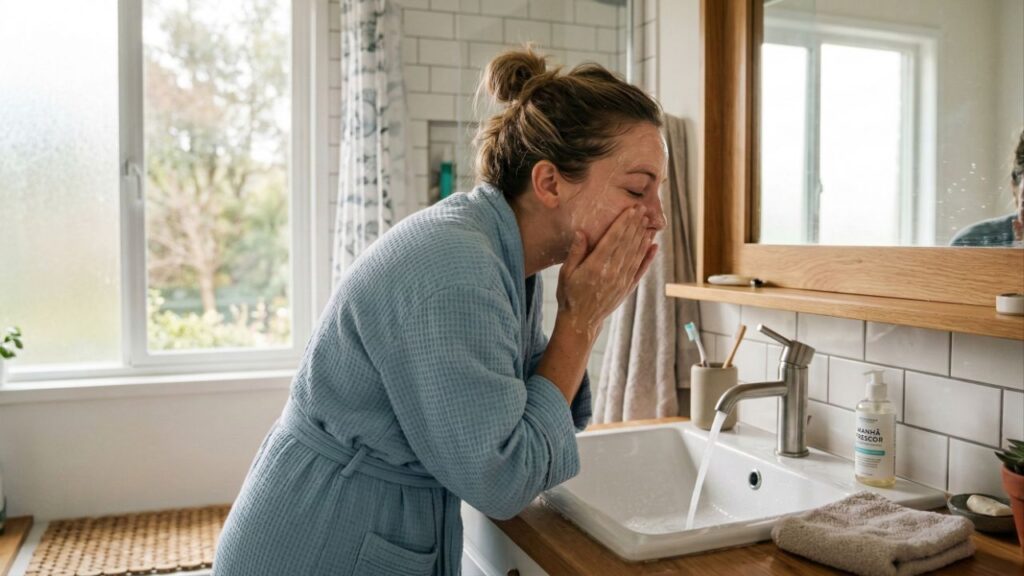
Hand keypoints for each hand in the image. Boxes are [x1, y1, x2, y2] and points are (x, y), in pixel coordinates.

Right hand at [555, 206, 657, 340]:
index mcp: (595, 266)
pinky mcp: (627, 288)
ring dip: (642, 236)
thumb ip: (575, 252)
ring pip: (636, 254)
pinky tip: (653, 246)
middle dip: (635, 224)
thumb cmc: (569, 295)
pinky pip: (640, 270)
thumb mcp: (566, 273)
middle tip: (643, 209)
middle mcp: (612, 272)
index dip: (623, 223)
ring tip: (648, 222)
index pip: (613, 239)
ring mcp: (622, 281)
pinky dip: (648, 257)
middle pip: (627, 243)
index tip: (631, 210)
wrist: (580, 321)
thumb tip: (582, 232)